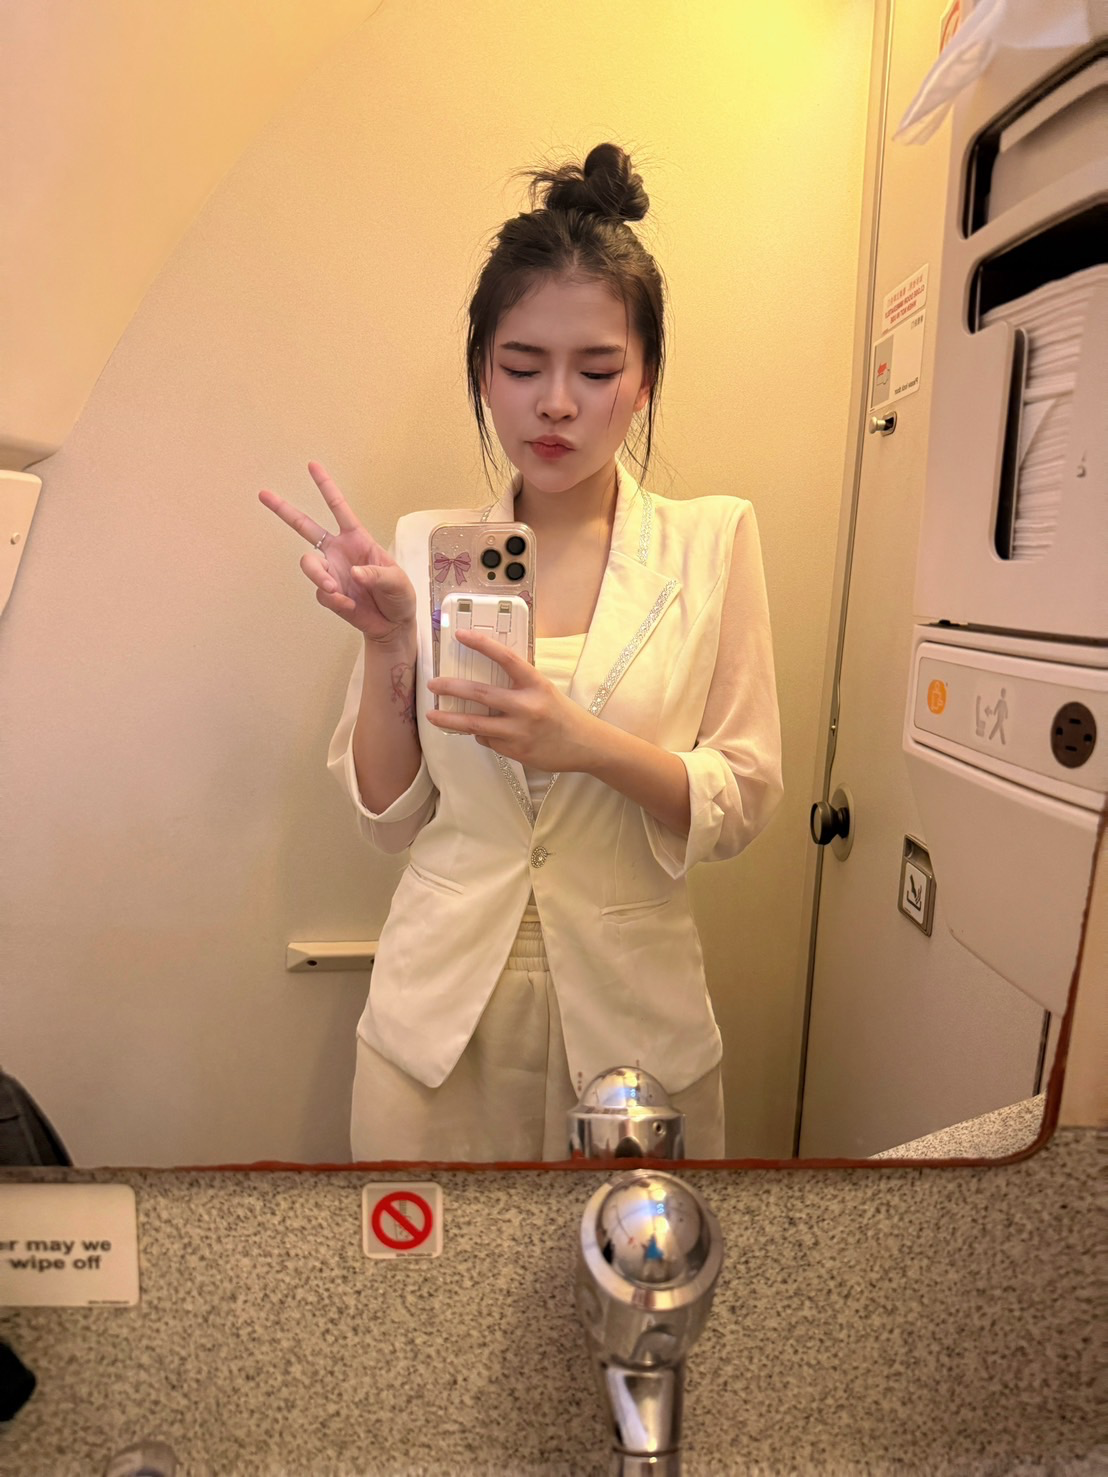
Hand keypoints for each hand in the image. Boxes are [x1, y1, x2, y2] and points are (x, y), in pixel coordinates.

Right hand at [258, 461, 416, 642]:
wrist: (393, 625)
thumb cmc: (399, 596)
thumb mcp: (397, 581)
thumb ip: (377, 575)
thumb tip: (352, 572)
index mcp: (357, 539)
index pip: (339, 509)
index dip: (326, 487)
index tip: (312, 466)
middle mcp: (338, 552)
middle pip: (305, 527)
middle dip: (284, 510)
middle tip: (263, 494)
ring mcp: (331, 572)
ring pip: (309, 565)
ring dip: (318, 576)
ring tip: (333, 589)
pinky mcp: (328, 594)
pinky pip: (321, 594)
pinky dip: (334, 600)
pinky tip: (349, 605)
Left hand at [425, 630, 595, 771]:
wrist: (586, 745)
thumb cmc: (562, 715)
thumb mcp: (543, 691)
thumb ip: (517, 686)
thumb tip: (482, 686)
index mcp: (536, 684)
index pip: (505, 657)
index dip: (481, 644)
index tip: (460, 635)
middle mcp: (527, 706)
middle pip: (480, 693)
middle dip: (451, 688)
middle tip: (433, 684)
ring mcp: (520, 731)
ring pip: (475, 724)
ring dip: (450, 719)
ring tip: (432, 715)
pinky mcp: (516, 751)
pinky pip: (488, 740)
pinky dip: (482, 734)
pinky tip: (485, 732)